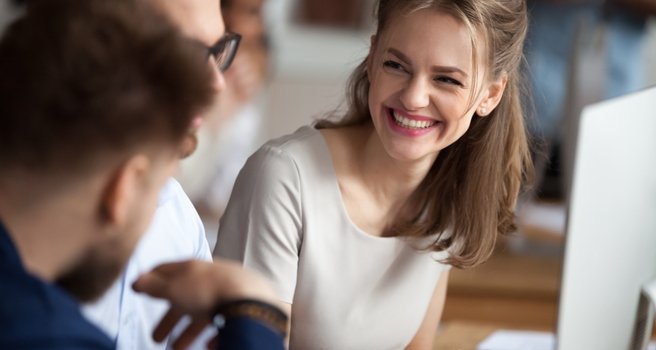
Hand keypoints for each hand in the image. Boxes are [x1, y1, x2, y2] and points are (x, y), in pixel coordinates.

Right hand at [132, 259, 279, 348]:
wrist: (249, 300)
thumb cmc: (207, 291)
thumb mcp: (173, 288)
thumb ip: (154, 286)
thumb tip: (137, 281)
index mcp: (192, 268)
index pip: (167, 270)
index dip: (152, 279)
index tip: (141, 288)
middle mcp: (209, 278)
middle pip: (184, 299)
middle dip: (169, 319)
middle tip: (156, 337)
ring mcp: (226, 293)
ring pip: (203, 315)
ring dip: (188, 334)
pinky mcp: (239, 308)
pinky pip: (222, 324)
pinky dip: (213, 335)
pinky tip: (210, 345)